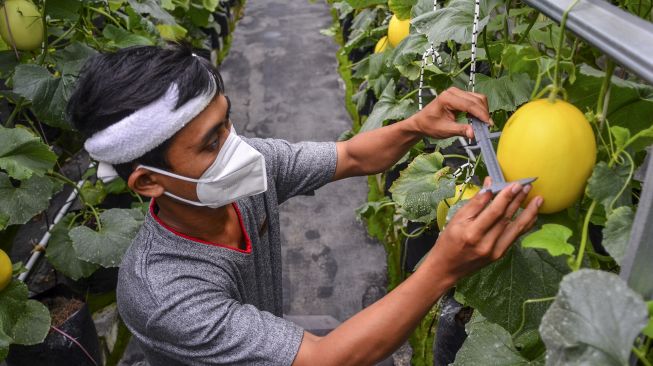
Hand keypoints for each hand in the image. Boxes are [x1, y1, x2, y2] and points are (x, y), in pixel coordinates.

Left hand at [412, 87, 491, 139]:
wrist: (421, 122)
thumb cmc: (430, 125)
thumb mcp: (445, 130)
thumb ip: (460, 130)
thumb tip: (473, 133)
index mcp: (447, 98)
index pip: (469, 104)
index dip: (481, 114)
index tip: (488, 124)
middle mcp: (453, 91)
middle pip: (476, 99)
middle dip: (484, 113)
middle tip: (487, 127)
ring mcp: (457, 92)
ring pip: (478, 98)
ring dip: (483, 110)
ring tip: (482, 124)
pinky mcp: (460, 95)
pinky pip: (474, 99)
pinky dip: (479, 109)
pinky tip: (476, 119)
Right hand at [428, 177, 542, 281]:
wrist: (447, 268)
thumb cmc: (448, 241)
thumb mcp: (456, 219)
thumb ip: (475, 203)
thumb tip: (490, 185)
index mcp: (472, 233)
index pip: (494, 212)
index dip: (506, 197)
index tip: (515, 184)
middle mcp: (486, 243)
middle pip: (506, 218)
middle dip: (518, 200)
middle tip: (527, 186)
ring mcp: (495, 251)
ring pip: (516, 228)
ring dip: (528, 212)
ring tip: (539, 199)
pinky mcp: (500, 255)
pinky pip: (515, 236)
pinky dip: (525, 225)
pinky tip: (532, 215)